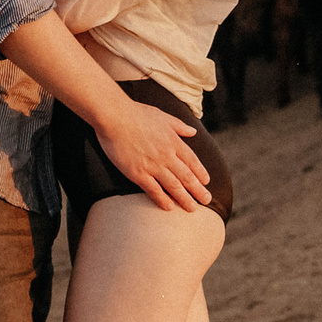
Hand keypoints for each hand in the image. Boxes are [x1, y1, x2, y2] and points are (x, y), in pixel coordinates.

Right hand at [92, 99, 211, 212]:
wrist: (115, 117)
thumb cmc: (137, 113)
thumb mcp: (163, 116)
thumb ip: (179, 126)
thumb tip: (193, 131)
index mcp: (174, 142)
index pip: (192, 161)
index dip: (201, 173)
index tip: (206, 182)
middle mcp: (167, 156)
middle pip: (187, 177)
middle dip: (198, 191)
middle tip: (207, 200)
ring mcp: (153, 166)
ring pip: (173, 186)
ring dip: (185, 199)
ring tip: (192, 209)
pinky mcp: (138, 173)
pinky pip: (153, 190)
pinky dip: (163, 200)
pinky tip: (169, 208)